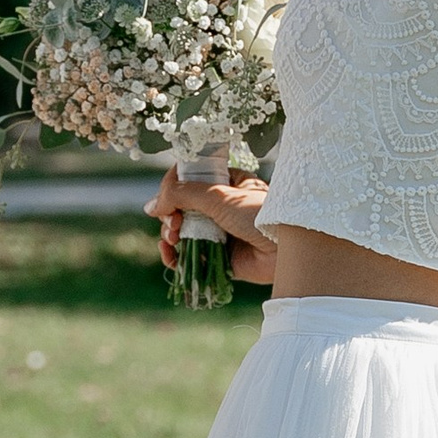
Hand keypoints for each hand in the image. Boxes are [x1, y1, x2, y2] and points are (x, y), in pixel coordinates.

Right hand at [149, 166, 275, 284]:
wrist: (287, 250)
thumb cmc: (259, 214)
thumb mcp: (219, 196)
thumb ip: (181, 195)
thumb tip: (150, 207)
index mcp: (226, 182)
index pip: (188, 179)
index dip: (171, 188)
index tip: (165, 198)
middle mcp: (221, 207)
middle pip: (180, 207)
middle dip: (170, 215)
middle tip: (174, 224)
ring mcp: (220, 233)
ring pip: (182, 232)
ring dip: (170, 235)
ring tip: (174, 240)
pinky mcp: (220, 258)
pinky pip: (189, 257)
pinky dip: (175, 256)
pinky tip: (170, 255)